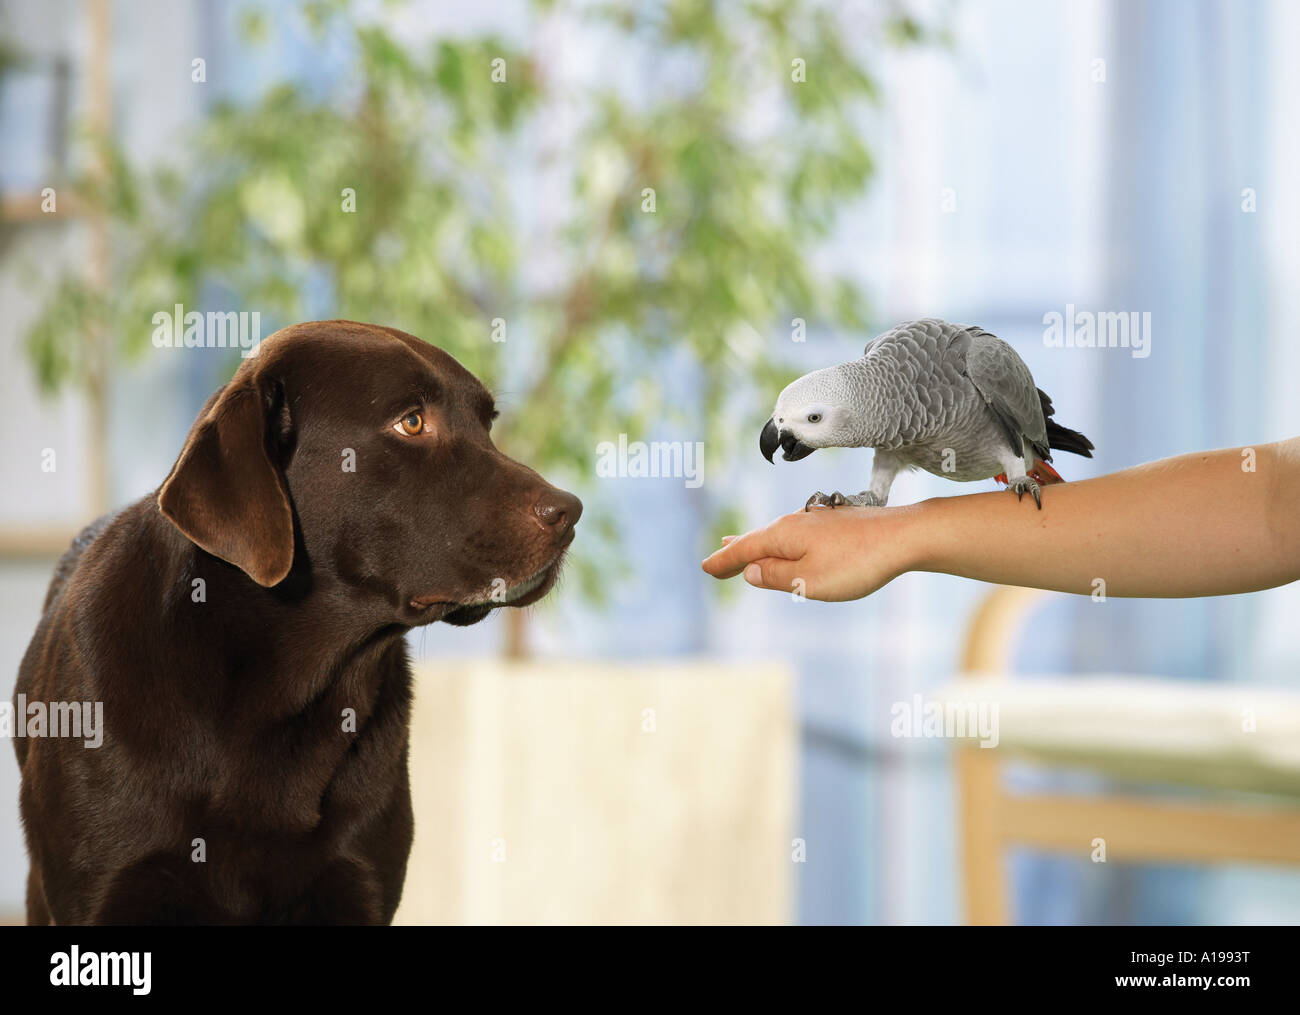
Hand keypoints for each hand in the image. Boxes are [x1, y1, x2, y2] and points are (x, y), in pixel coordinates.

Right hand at [700, 505, 916, 600]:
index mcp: (782, 536)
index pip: (744, 551)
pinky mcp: (834, 525)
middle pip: (757, 540)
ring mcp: (815, 522)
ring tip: (741, 548)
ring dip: (757, 546)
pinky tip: (788, 546)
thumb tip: (751, 572)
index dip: (724, 562)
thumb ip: (777, 577)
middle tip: (715, 561)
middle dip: (736, 552)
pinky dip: (781, 544)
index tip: (705, 568)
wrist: (904, 537)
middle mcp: (794, 523)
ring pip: (777, 537)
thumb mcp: (809, 580)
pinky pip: (796, 535)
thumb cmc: (857, 562)